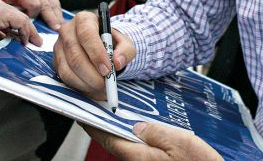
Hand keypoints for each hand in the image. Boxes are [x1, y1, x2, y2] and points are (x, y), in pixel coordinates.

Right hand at [0, 0, 41, 48]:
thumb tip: (13, 38)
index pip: (12, 12)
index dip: (21, 25)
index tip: (25, 36)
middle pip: (18, 13)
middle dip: (28, 28)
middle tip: (35, 40)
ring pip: (22, 17)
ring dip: (29, 31)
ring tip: (33, 42)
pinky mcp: (0, 13)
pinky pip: (21, 21)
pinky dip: (25, 32)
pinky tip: (24, 41)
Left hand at [5, 0, 63, 29]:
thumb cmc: (14, 7)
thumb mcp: (14, 13)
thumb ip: (22, 19)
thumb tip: (31, 30)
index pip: (35, 4)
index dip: (38, 15)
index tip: (39, 25)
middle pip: (46, 4)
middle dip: (52, 18)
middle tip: (56, 28)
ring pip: (53, 2)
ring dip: (57, 15)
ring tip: (60, 25)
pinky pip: (56, 1)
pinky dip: (58, 11)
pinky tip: (58, 18)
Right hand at [53, 11, 135, 99]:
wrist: (100, 46)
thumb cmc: (111, 42)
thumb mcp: (124, 42)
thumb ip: (126, 50)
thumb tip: (117, 62)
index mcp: (84, 19)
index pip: (86, 34)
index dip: (96, 54)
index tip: (107, 70)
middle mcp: (67, 31)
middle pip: (75, 56)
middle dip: (92, 75)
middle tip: (106, 84)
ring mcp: (59, 47)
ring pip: (68, 70)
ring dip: (86, 84)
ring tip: (102, 89)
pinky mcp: (56, 61)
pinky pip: (64, 78)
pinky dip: (80, 88)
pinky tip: (93, 89)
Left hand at [84, 122, 221, 160]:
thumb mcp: (179, 143)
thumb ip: (156, 133)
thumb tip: (137, 125)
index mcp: (140, 156)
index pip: (108, 138)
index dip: (93, 125)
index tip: (83, 112)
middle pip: (116, 141)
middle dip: (106, 125)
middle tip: (99, 107)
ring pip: (128, 145)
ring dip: (121, 129)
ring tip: (119, 111)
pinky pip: (141, 148)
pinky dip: (136, 135)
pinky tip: (143, 125)